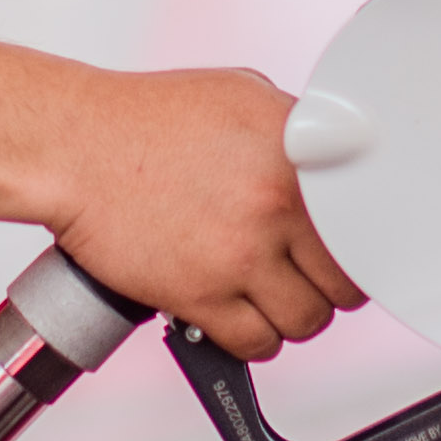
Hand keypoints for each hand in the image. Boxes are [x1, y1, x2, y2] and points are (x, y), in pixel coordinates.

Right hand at [51, 68, 363, 359]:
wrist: (73, 146)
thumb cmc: (146, 119)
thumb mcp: (242, 96)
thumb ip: (295, 133)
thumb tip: (333, 162)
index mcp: (296, 154)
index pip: (367, 223)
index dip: (362, 244)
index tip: (350, 252)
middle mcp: (275, 205)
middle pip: (344, 284)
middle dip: (329, 286)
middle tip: (306, 276)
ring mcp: (239, 254)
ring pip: (306, 322)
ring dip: (293, 316)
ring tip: (270, 296)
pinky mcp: (199, 294)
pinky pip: (256, 343)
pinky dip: (254, 339)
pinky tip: (240, 317)